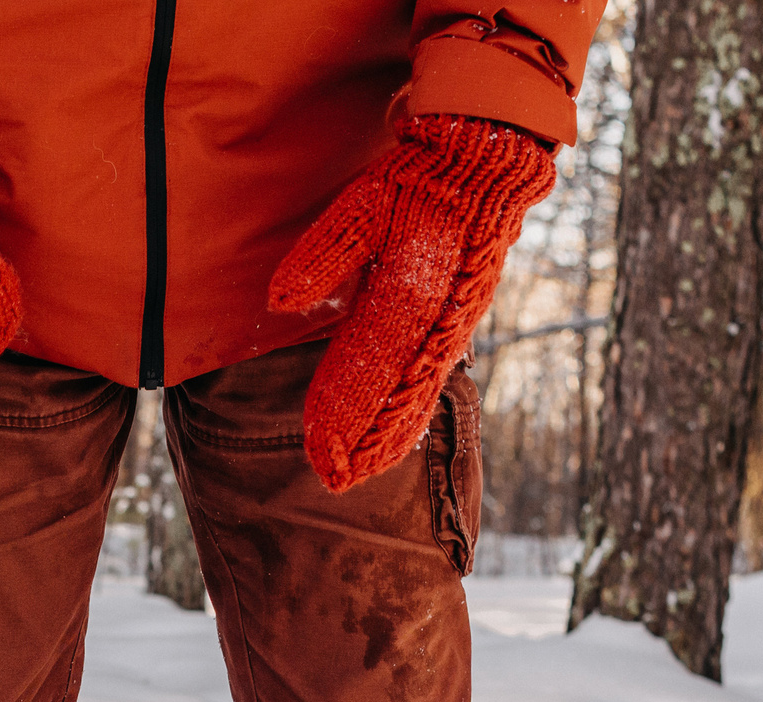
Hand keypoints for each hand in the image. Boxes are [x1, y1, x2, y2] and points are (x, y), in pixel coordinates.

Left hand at [268, 115, 555, 491]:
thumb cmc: (418, 181)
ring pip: (414, 392)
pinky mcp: (457, 322)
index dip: (342, 413)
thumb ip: (324, 255)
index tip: (319, 450)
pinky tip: (399, 433)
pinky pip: (430, 377)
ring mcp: (449, 325)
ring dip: (388, 434)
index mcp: (408, 295)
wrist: (483, 162)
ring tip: (361, 471)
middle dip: (362, 438)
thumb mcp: (364, 206)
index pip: (366, 370)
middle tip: (333, 479)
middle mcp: (433, 321)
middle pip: (393, 395)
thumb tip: (279, 301)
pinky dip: (413, 409)